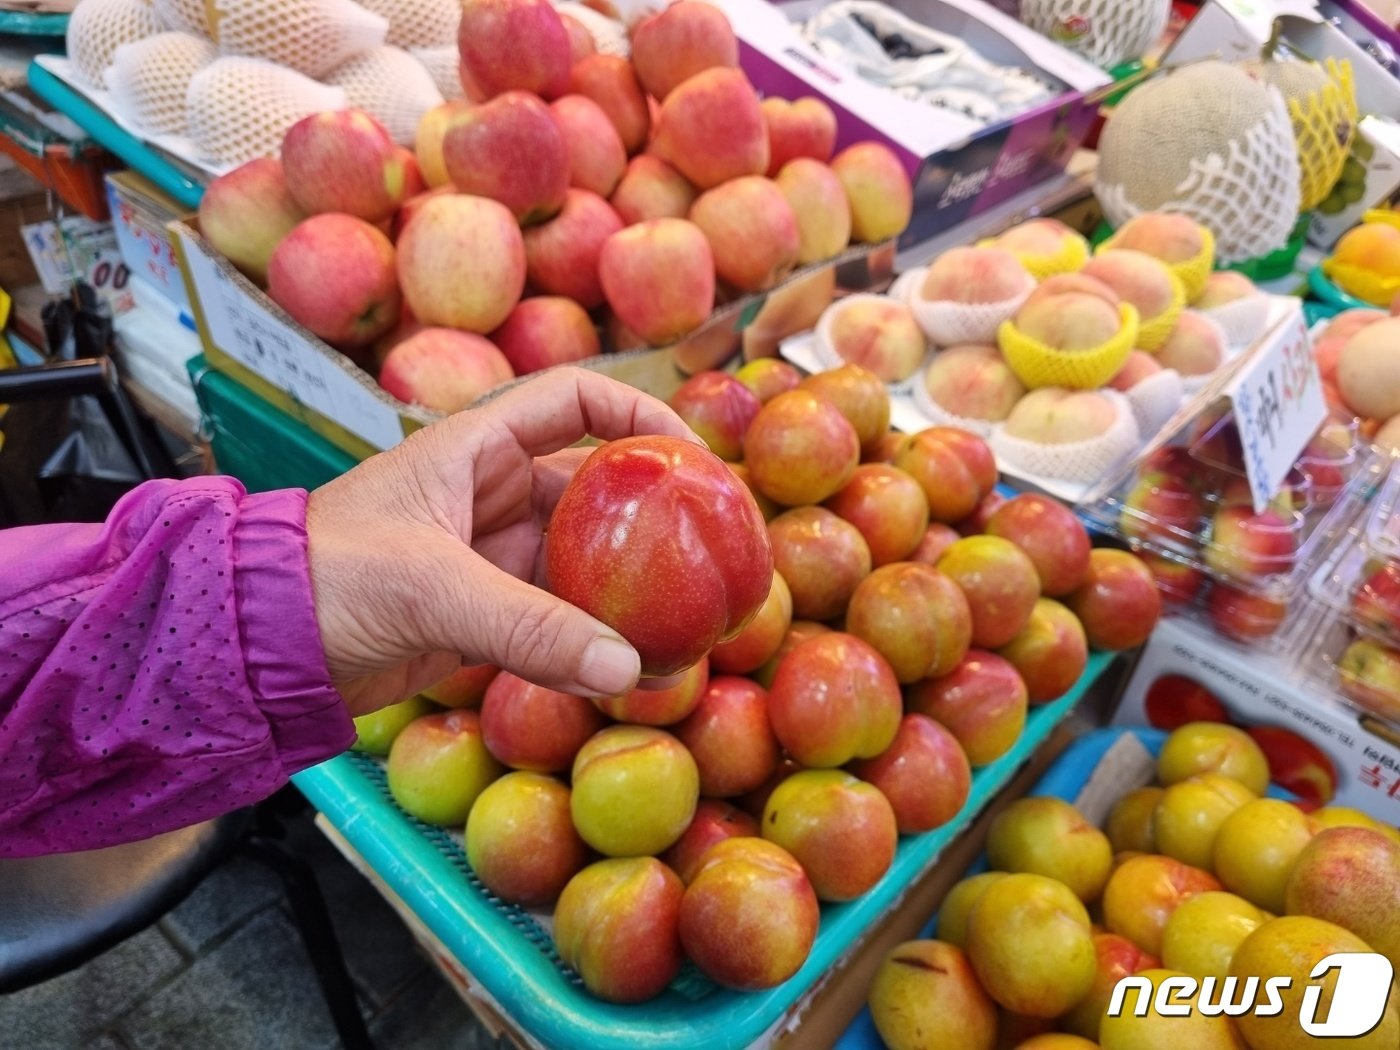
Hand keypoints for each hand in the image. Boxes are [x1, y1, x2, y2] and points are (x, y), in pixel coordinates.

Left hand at [306, 368, 698, 716]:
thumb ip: (530, 628)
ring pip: (582, 561)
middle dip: (654, 515)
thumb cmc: (326, 580)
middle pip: (596, 488)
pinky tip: (632, 670)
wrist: (256, 648)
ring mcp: (491, 555)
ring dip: (629, 590)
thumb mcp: (432, 589)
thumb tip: (629, 670)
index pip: (574, 400)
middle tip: (715, 550)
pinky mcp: (484, 614)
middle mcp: (492, 492)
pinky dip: (593, 642)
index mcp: (475, 447)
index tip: (695, 459)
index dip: (639, 416)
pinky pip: (557, 619)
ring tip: (690, 621)